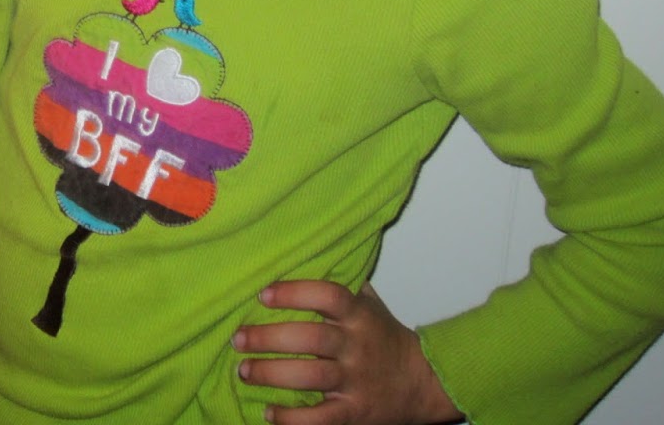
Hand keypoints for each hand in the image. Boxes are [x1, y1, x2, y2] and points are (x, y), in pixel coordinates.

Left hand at [232, 281, 462, 424]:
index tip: (263, 294)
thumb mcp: (370, 305)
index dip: (294, 292)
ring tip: (244, 371)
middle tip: (238, 338)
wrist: (425, 383)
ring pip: (312, 377)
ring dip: (272, 374)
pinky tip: (268, 412)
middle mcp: (357, 347)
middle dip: (269, 338)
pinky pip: (321, 420)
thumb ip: (341, 285)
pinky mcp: (355, 414)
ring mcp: (356, 382)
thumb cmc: (385, 338)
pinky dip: (292, 418)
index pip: (329, 295)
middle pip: (312, 338)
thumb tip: (301, 255)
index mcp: (359, 316)